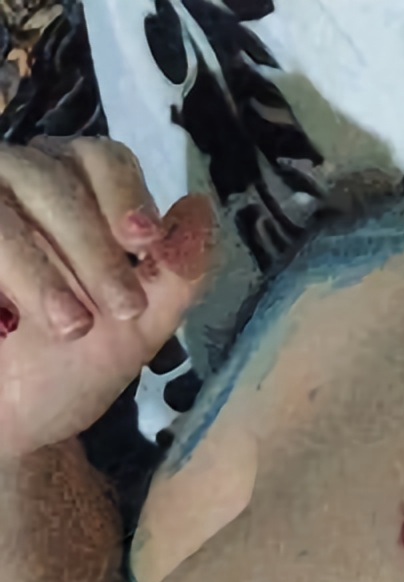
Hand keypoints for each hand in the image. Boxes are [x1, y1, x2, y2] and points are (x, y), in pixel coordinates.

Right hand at [0, 136, 216, 459]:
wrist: (9, 421)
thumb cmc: (68, 371)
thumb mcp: (137, 330)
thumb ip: (176, 275)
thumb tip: (204, 207)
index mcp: (75, 200)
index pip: (102, 159)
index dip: (125, 193)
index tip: (146, 243)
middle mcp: (17, 189)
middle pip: (53, 174)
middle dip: (95, 247)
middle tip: (122, 311)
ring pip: (1, 202)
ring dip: (44, 268)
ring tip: (71, 328)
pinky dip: (4, 270)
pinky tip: (7, 316)